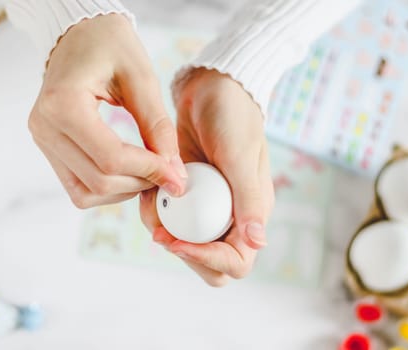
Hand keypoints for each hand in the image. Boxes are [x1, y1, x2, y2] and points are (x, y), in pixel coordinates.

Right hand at [28, 14, 186, 208]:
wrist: (80, 33)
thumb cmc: (109, 44)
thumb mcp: (141, 78)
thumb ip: (158, 126)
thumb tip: (174, 173)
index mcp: (62, 104)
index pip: (111, 159)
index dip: (149, 172)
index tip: (178, 176)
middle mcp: (44, 127)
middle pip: (99, 181)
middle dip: (140, 183)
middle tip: (169, 174)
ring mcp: (43, 140)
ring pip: (86, 193)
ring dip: (123, 190)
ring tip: (150, 172)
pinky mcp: (49, 148)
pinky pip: (78, 187)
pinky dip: (107, 187)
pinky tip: (129, 172)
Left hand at [140, 68, 273, 285]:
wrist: (210, 88)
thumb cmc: (233, 117)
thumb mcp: (240, 156)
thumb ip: (249, 199)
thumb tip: (258, 243)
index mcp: (251, 212)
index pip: (236, 260)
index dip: (207, 258)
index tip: (179, 241)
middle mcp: (230, 215)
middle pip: (211, 263)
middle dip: (184, 253)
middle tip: (161, 232)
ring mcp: (206, 205)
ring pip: (184, 243)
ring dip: (164, 230)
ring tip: (151, 201)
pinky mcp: (186, 193)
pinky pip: (168, 218)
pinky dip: (154, 211)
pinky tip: (148, 189)